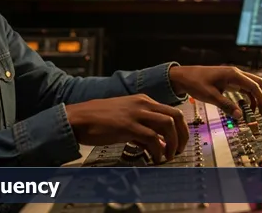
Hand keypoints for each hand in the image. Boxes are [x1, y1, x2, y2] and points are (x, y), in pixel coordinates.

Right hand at [65, 94, 188, 162]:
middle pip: (175, 116)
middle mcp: (143, 104)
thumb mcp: (125, 120)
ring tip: (168, 157)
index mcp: (143, 101)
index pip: (172, 111)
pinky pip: (152, 138)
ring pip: (168, 125)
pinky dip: (158, 150)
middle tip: (180, 150)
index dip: (180, 129)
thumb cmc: (98, 120)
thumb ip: (142, 130)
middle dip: (183, 135)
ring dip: (173, 143)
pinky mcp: (128, 126)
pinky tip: (154, 159)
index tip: (179, 143)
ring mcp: (136, 114)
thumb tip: (156, 145)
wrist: (78, 118)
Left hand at [169, 65, 261, 118]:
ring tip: (255, 111)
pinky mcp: (229, 80)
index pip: (254, 86)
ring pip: (251, 84)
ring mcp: (233, 76)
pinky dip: (248, 95)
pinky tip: (246, 106)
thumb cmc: (196, 83)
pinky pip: (243, 87)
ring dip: (255, 96)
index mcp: (233, 75)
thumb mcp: (211, 97)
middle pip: (257, 82)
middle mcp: (235, 73)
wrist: (184, 76)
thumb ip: (227, 106)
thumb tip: (241, 116)